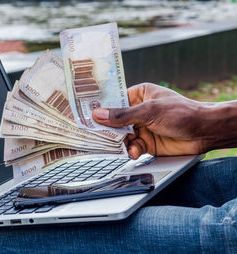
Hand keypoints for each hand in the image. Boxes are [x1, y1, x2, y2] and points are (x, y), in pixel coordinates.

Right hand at [92, 83, 212, 159]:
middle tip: (96, 135)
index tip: (87, 114)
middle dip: (108, 129)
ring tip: (120, 145)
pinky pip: (132, 147)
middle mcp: (138, 111)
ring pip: (122, 136)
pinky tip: (134, 151)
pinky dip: (131, 150)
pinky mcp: (147, 143)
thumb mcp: (148, 111)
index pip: (115, 101)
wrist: (204, 132)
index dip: (101, 108)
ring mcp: (142, 128)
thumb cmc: (181, 112)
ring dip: (120, 142)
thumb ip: (122, 115)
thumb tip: (98, 114)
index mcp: (139, 95)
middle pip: (115, 121)